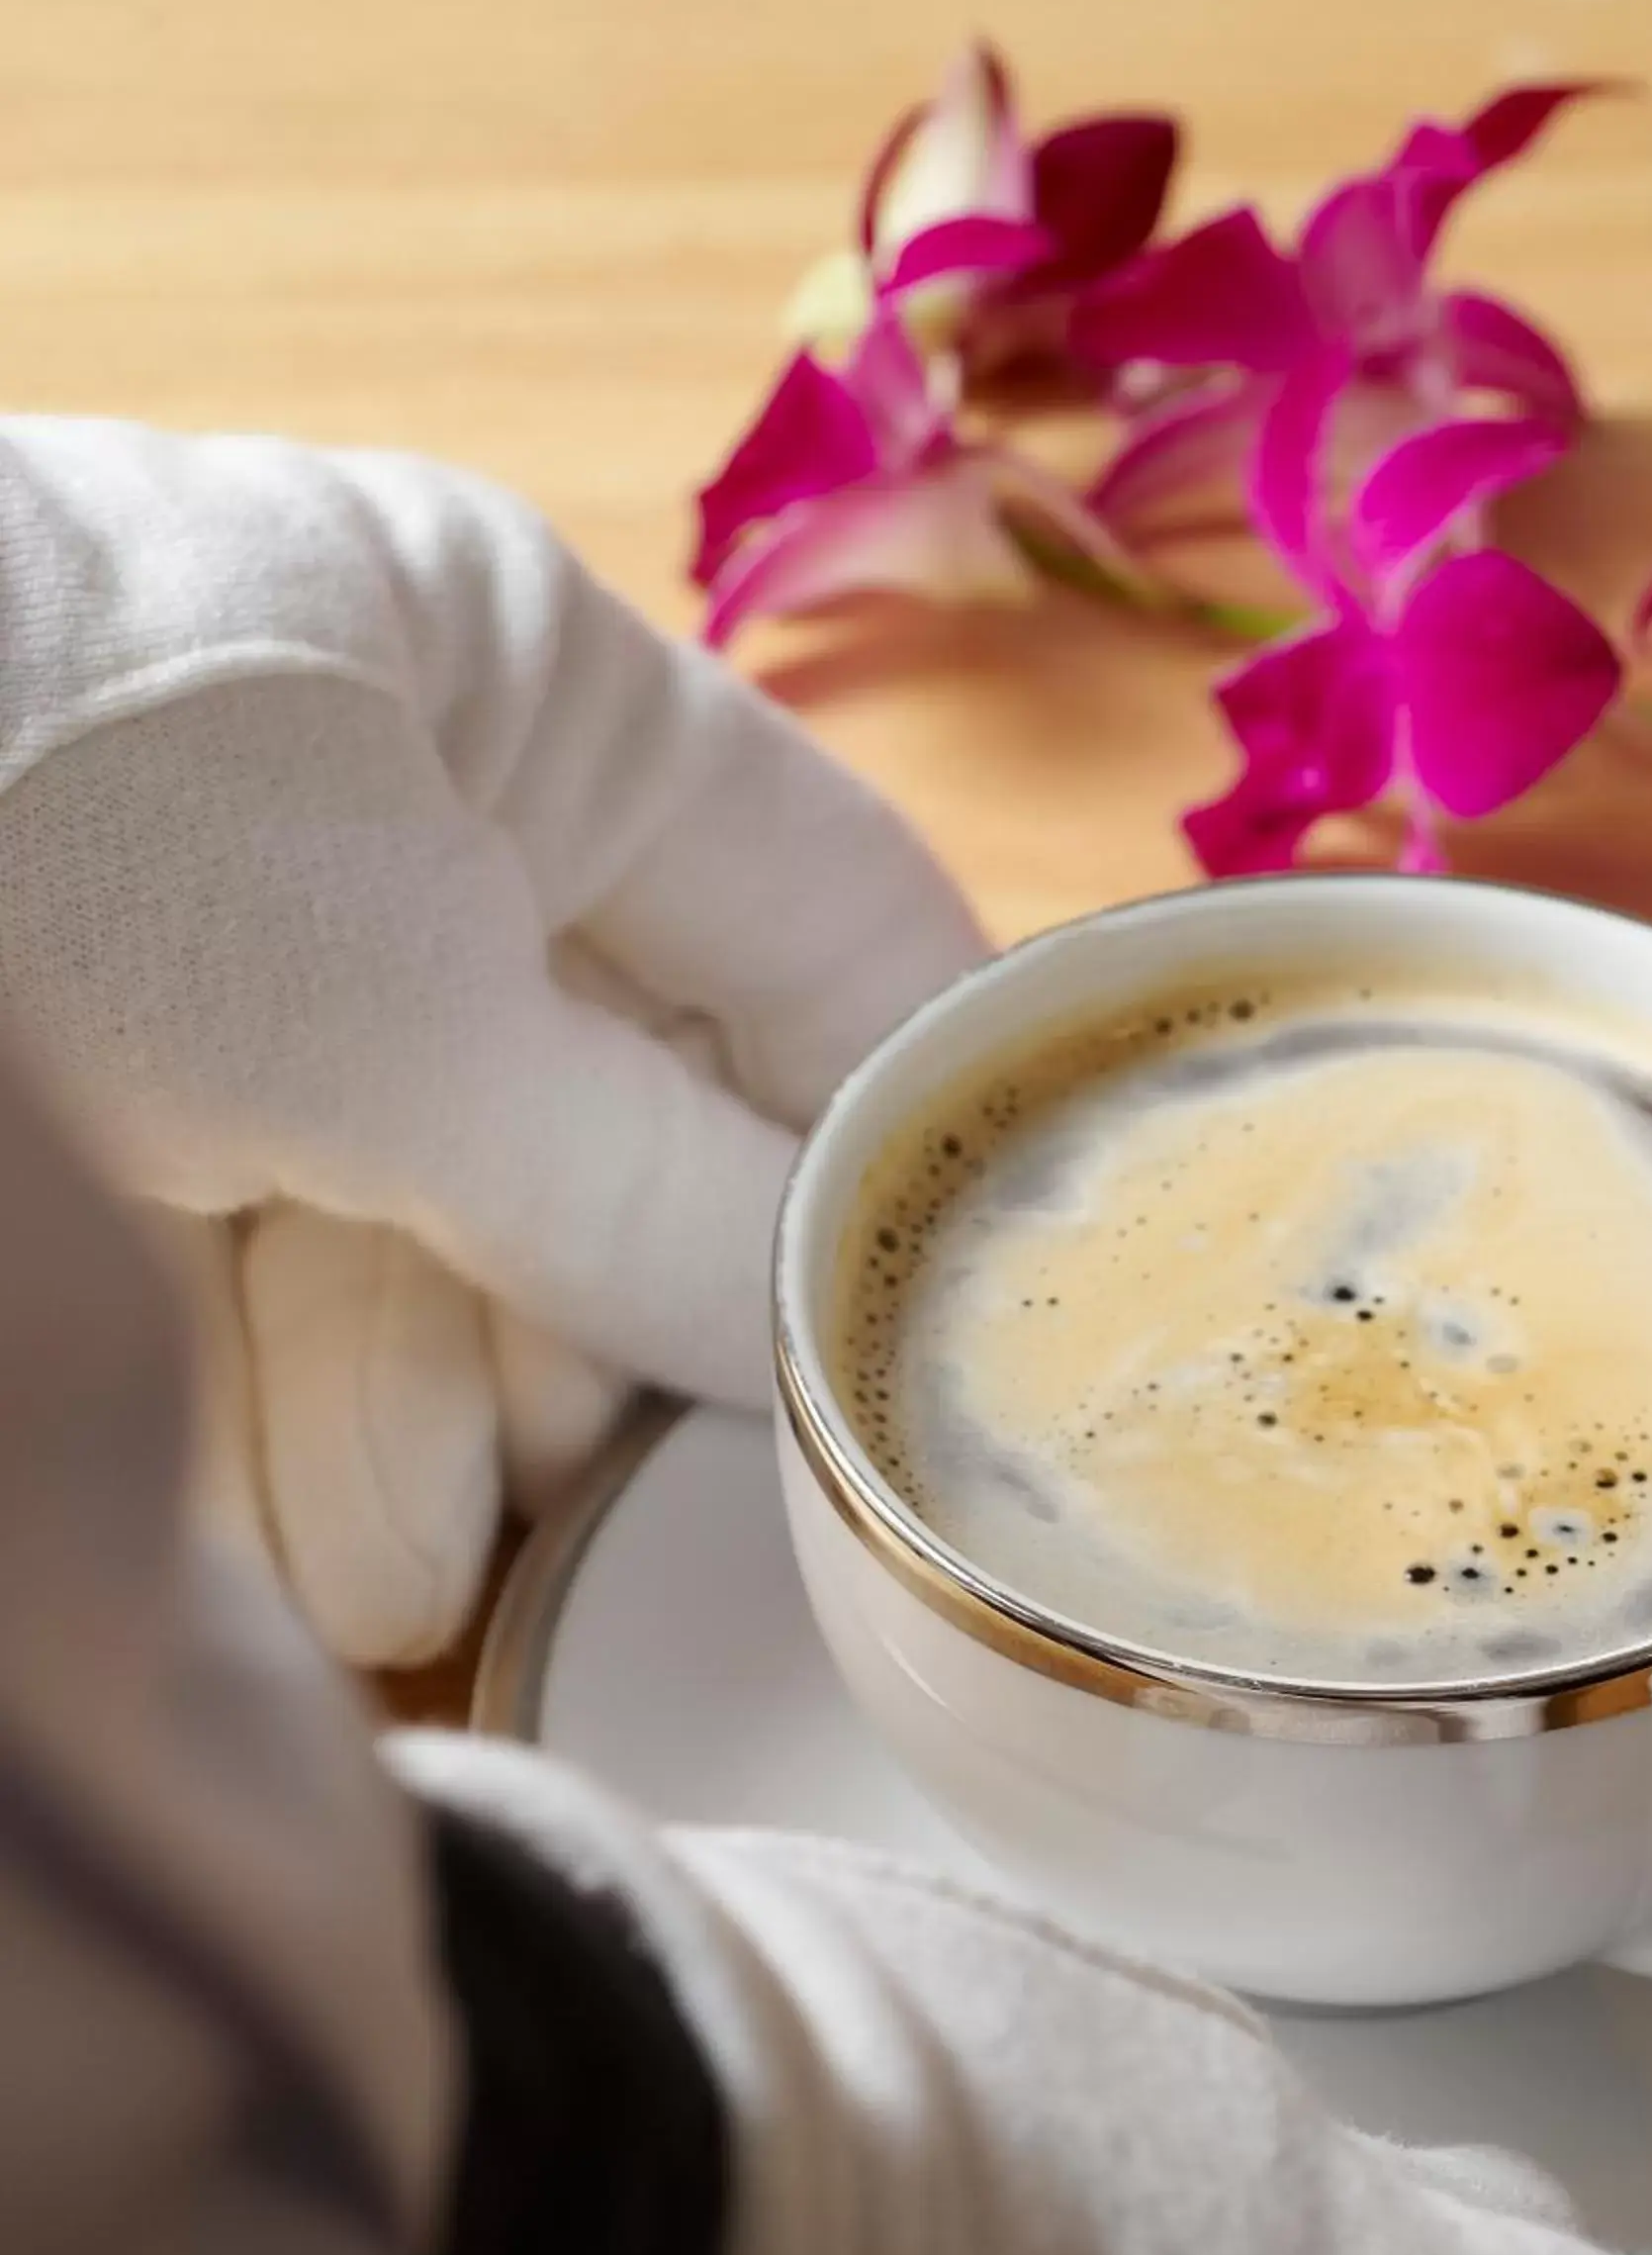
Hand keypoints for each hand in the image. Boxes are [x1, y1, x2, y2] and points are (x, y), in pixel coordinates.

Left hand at [0, 419, 984, 1662]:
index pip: (836, 920)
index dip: (926, 1127)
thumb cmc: (30, 825)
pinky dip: (299, 1406)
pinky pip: (290, 1256)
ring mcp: (259, 954)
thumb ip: (641, 1180)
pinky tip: (309, 1540)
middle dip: (626, 1325)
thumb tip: (838, 1324)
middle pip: (640, 1102)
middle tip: (654, 1507)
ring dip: (442, 1406)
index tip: (956, 1344)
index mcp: (531, 695)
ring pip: (455, 1213)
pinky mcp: (129, 1087)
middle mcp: (415, 812)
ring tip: (408, 1559)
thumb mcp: (380, 1015)